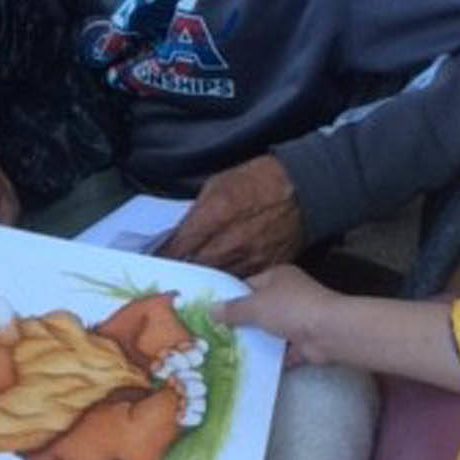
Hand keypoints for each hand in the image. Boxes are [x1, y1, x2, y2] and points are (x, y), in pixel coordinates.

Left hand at [159, 155, 304, 275]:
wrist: (304, 187)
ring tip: (192, 281)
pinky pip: (241, 280)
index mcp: (214, 215)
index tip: (155, 262)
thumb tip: (180, 232)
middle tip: (170, 274)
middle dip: (181, 270)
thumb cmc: (258, 179)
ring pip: (217, 278)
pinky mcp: (267, 267)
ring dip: (203, 279)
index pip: (179, 246)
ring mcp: (250, 258)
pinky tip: (222, 280)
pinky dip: (229, 281)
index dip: (164, 257)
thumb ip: (197, 211)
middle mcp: (230, 241)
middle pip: (195, 267)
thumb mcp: (219, 184)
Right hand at [212, 265, 339, 365]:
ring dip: (257, 341)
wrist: (329, 332)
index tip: (211, 313)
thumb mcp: (256, 306)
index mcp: (278, 277)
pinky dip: (272, 358)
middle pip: (260, 308)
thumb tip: (210, 310)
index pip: (249, 284)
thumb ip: (233, 310)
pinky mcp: (305, 341)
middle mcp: (289, 294)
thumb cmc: (290, 309)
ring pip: (271, 330)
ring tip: (228, 353)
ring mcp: (299, 318)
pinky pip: (283, 350)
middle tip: (215, 336)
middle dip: (242, 322)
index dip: (231, 297)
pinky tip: (251, 367)